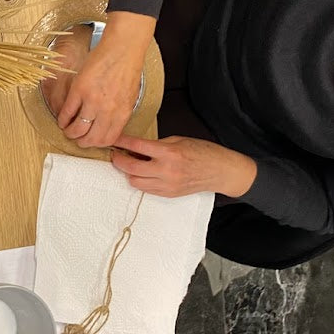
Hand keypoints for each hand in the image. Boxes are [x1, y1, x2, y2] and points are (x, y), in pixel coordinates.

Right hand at [47, 12, 154, 147]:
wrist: (122, 48)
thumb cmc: (127, 68)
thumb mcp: (129, 96)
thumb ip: (119, 113)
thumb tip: (106, 125)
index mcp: (122, 113)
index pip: (107, 139)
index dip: (96, 143)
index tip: (90, 140)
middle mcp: (108, 110)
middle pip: (91, 139)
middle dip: (81, 142)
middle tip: (76, 138)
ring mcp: (93, 100)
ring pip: (77, 129)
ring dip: (69, 133)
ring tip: (67, 129)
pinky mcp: (79, 90)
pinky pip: (67, 112)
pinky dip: (62, 119)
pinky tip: (62, 118)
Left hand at [110, 135, 256, 198]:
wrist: (220, 171)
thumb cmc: (203, 152)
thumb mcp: (179, 140)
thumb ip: (157, 144)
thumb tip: (137, 147)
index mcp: (169, 153)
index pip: (137, 146)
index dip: (122, 142)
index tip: (113, 139)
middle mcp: (166, 171)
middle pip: (130, 168)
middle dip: (118, 160)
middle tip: (115, 153)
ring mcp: (167, 185)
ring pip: (134, 182)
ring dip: (128, 172)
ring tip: (129, 163)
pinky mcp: (168, 194)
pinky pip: (145, 189)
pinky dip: (139, 181)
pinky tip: (141, 173)